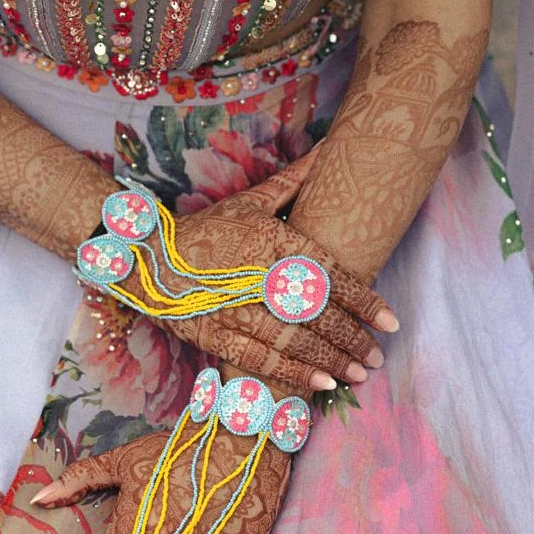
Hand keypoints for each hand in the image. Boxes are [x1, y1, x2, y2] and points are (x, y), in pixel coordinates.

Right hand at [111, 155, 397, 390]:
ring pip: (291, 338)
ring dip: (328, 360)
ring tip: (356, 374)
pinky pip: (260, 358)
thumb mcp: (249, 202)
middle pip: (315, 310)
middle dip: (350, 337)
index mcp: (268, 239)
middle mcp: (254, 272)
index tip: (390, 321)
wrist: (143, 255)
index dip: (362, 300)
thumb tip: (330, 148)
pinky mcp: (211, 334)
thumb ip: (293, 182)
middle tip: (376, 356)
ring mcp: (231, 306)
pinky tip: (319, 385)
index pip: (328, 273)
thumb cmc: (204, 230)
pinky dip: (292, 373)